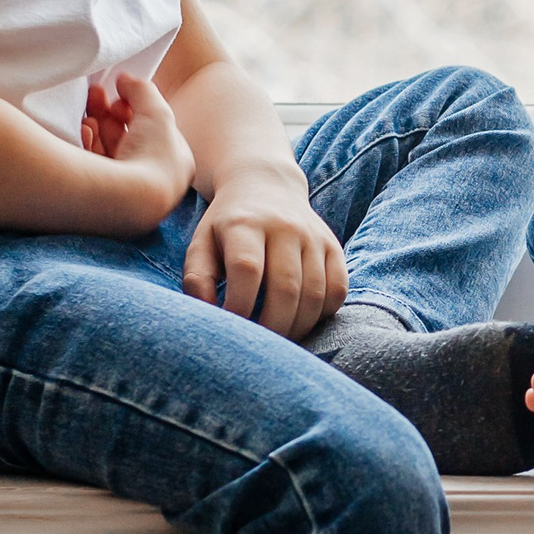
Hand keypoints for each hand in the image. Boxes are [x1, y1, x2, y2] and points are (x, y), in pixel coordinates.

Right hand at [87, 70, 195, 227]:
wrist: (126, 200)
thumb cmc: (150, 157)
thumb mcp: (156, 112)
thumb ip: (142, 90)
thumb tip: (125, 79)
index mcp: (176, 164)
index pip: (154, 130)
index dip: (135, 108)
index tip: (118, 92)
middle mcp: (153, 181)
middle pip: (128, 139)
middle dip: (110, 114)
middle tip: (94, 94)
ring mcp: (128, 192)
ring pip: (109, 153)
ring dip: (97, 129)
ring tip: (87, 115)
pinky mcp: (103, 200)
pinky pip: (94, 168)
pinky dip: (87, 147)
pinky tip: (83, 132)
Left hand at [183, 156, 346, 335]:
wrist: (265, 185)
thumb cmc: (226, 226)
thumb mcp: (201, 243)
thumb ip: (196, 280)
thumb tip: (210, 319)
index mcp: (244, 224)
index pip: (247, 269)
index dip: (239, 306)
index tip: (231, 330)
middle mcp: (284, 226)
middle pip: (286, 287)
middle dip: (272, 327)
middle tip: (260, 347)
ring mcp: (313, 236)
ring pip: (315, 293)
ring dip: (298, 326)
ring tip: (280, 340)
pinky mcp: (333, 246)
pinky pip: (338, 288)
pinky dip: (322, 314)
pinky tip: (302, 320)